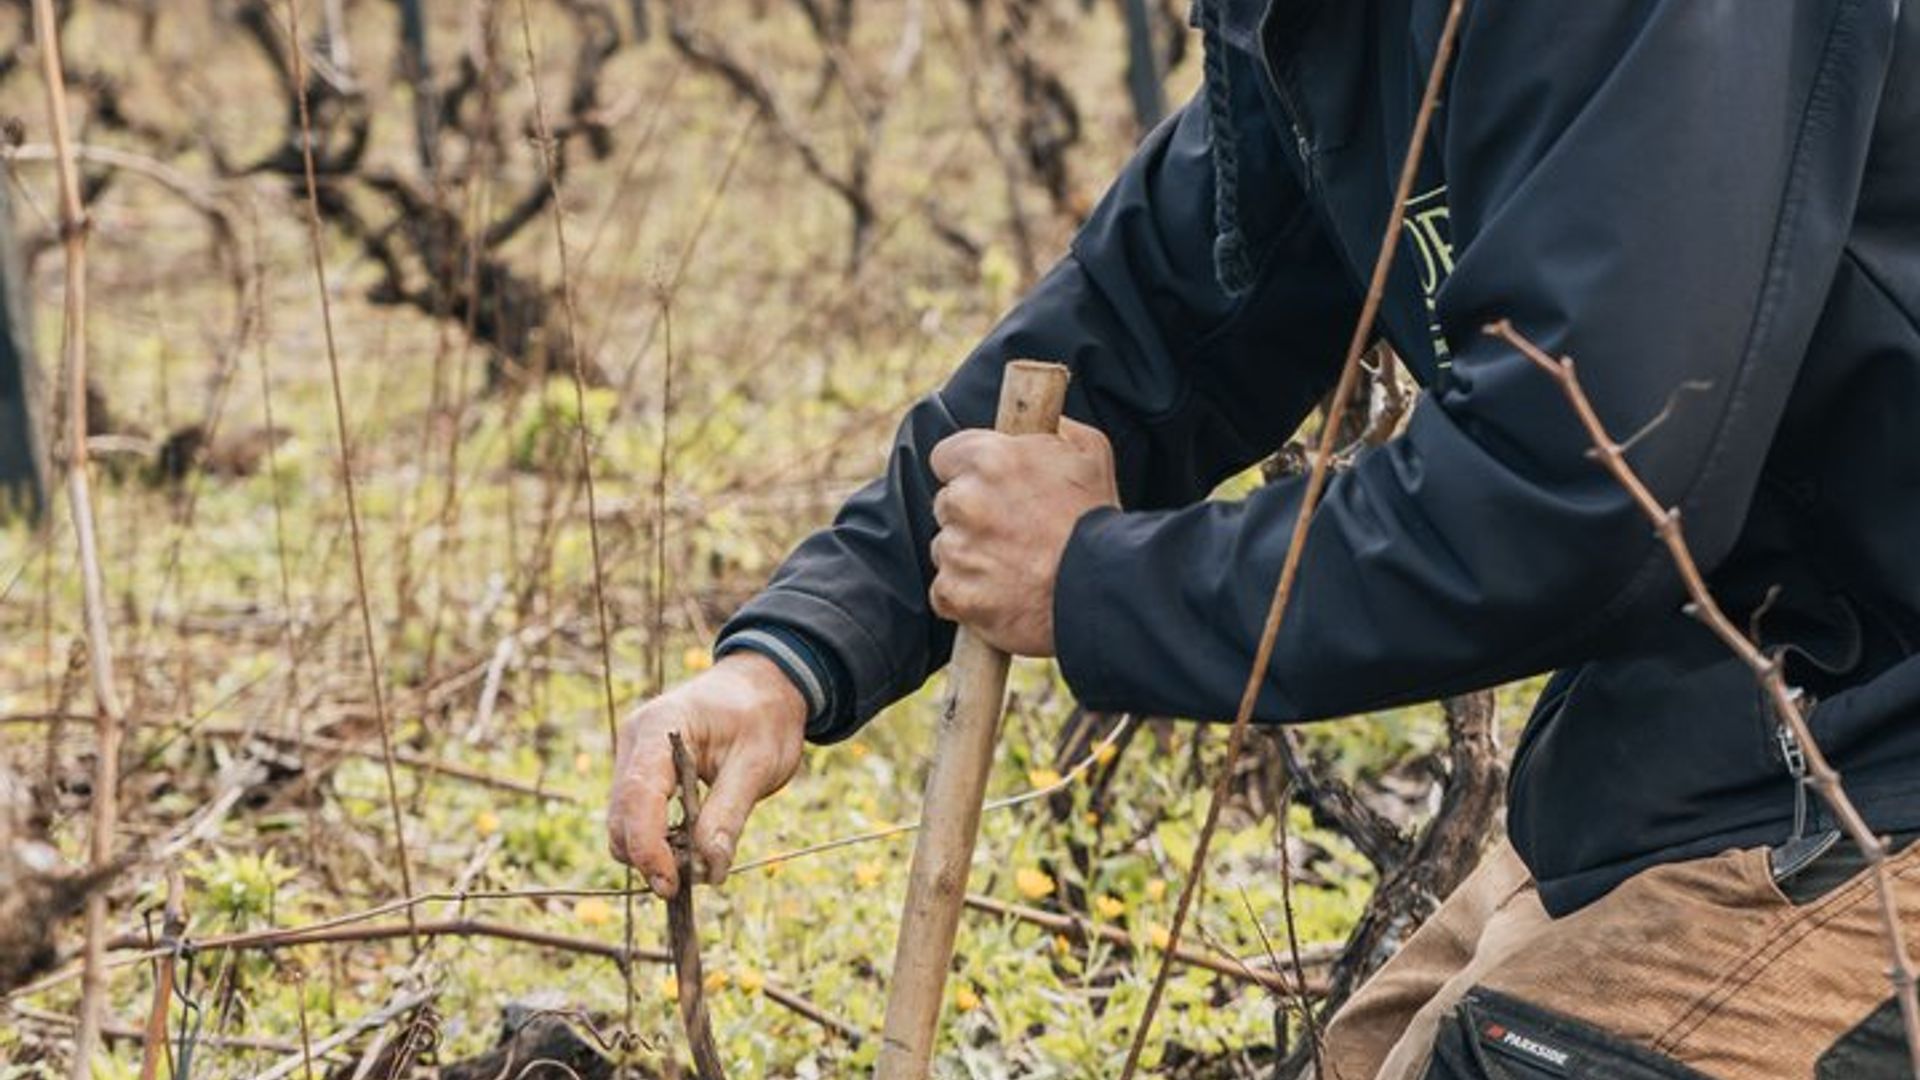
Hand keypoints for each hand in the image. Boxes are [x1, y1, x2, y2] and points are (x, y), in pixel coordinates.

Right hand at [607, 652, 806, 897]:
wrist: (761, 686)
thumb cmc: (763, 716)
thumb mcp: (760, 763)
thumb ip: (730, 813)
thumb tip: (708, 869)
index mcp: (661, 725)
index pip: (638, 795)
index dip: (648, 847)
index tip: (671, 885)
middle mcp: (634, 740)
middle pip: (621, 816)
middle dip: (650, 856)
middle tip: (698, 877)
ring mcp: (631, 756)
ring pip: (623, 822)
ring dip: (654, 851)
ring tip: (700, 857)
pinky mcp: (638, 772)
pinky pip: (636, 817)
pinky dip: (658, 839)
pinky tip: (690, 841)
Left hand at [927, 417, 1118, 655]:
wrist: (1103, 588)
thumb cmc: (1097, 521)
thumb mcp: (1090, 452)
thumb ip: (1056, 428)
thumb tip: (1044, 419)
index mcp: (989, 459)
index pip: (946, 456)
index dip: (967, 471)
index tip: (986, 486)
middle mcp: (965, 500)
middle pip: (947, 505)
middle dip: (971, 516)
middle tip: (1011, 531)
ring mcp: (957, 549)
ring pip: (946, 549)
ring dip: (970, 557)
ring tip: (1013, 567)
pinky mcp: (955, 593)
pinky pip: (946, 591)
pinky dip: (967, 597)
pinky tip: (1000, 595)